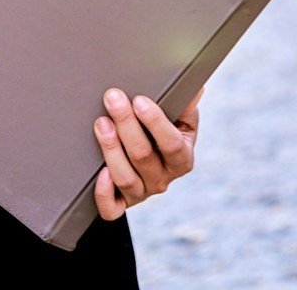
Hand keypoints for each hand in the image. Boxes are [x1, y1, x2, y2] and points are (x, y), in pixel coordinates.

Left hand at [93, 86, 200, 220]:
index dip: (155, 123)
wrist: (151, 156)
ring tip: (101, 122)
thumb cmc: (165, 130)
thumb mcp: (180, 118)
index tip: (139, 100)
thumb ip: (186, 104)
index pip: (171, 144)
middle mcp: (163, 180)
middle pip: (143, 156)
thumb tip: (196, 88)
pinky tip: (100, 173)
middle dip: (126, 124)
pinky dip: (104, 193)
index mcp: (182, 159)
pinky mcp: (122, 203)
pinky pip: (112, 208)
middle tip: (113, 98)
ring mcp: (142, 193)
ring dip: (111, 149)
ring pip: (126, 178)